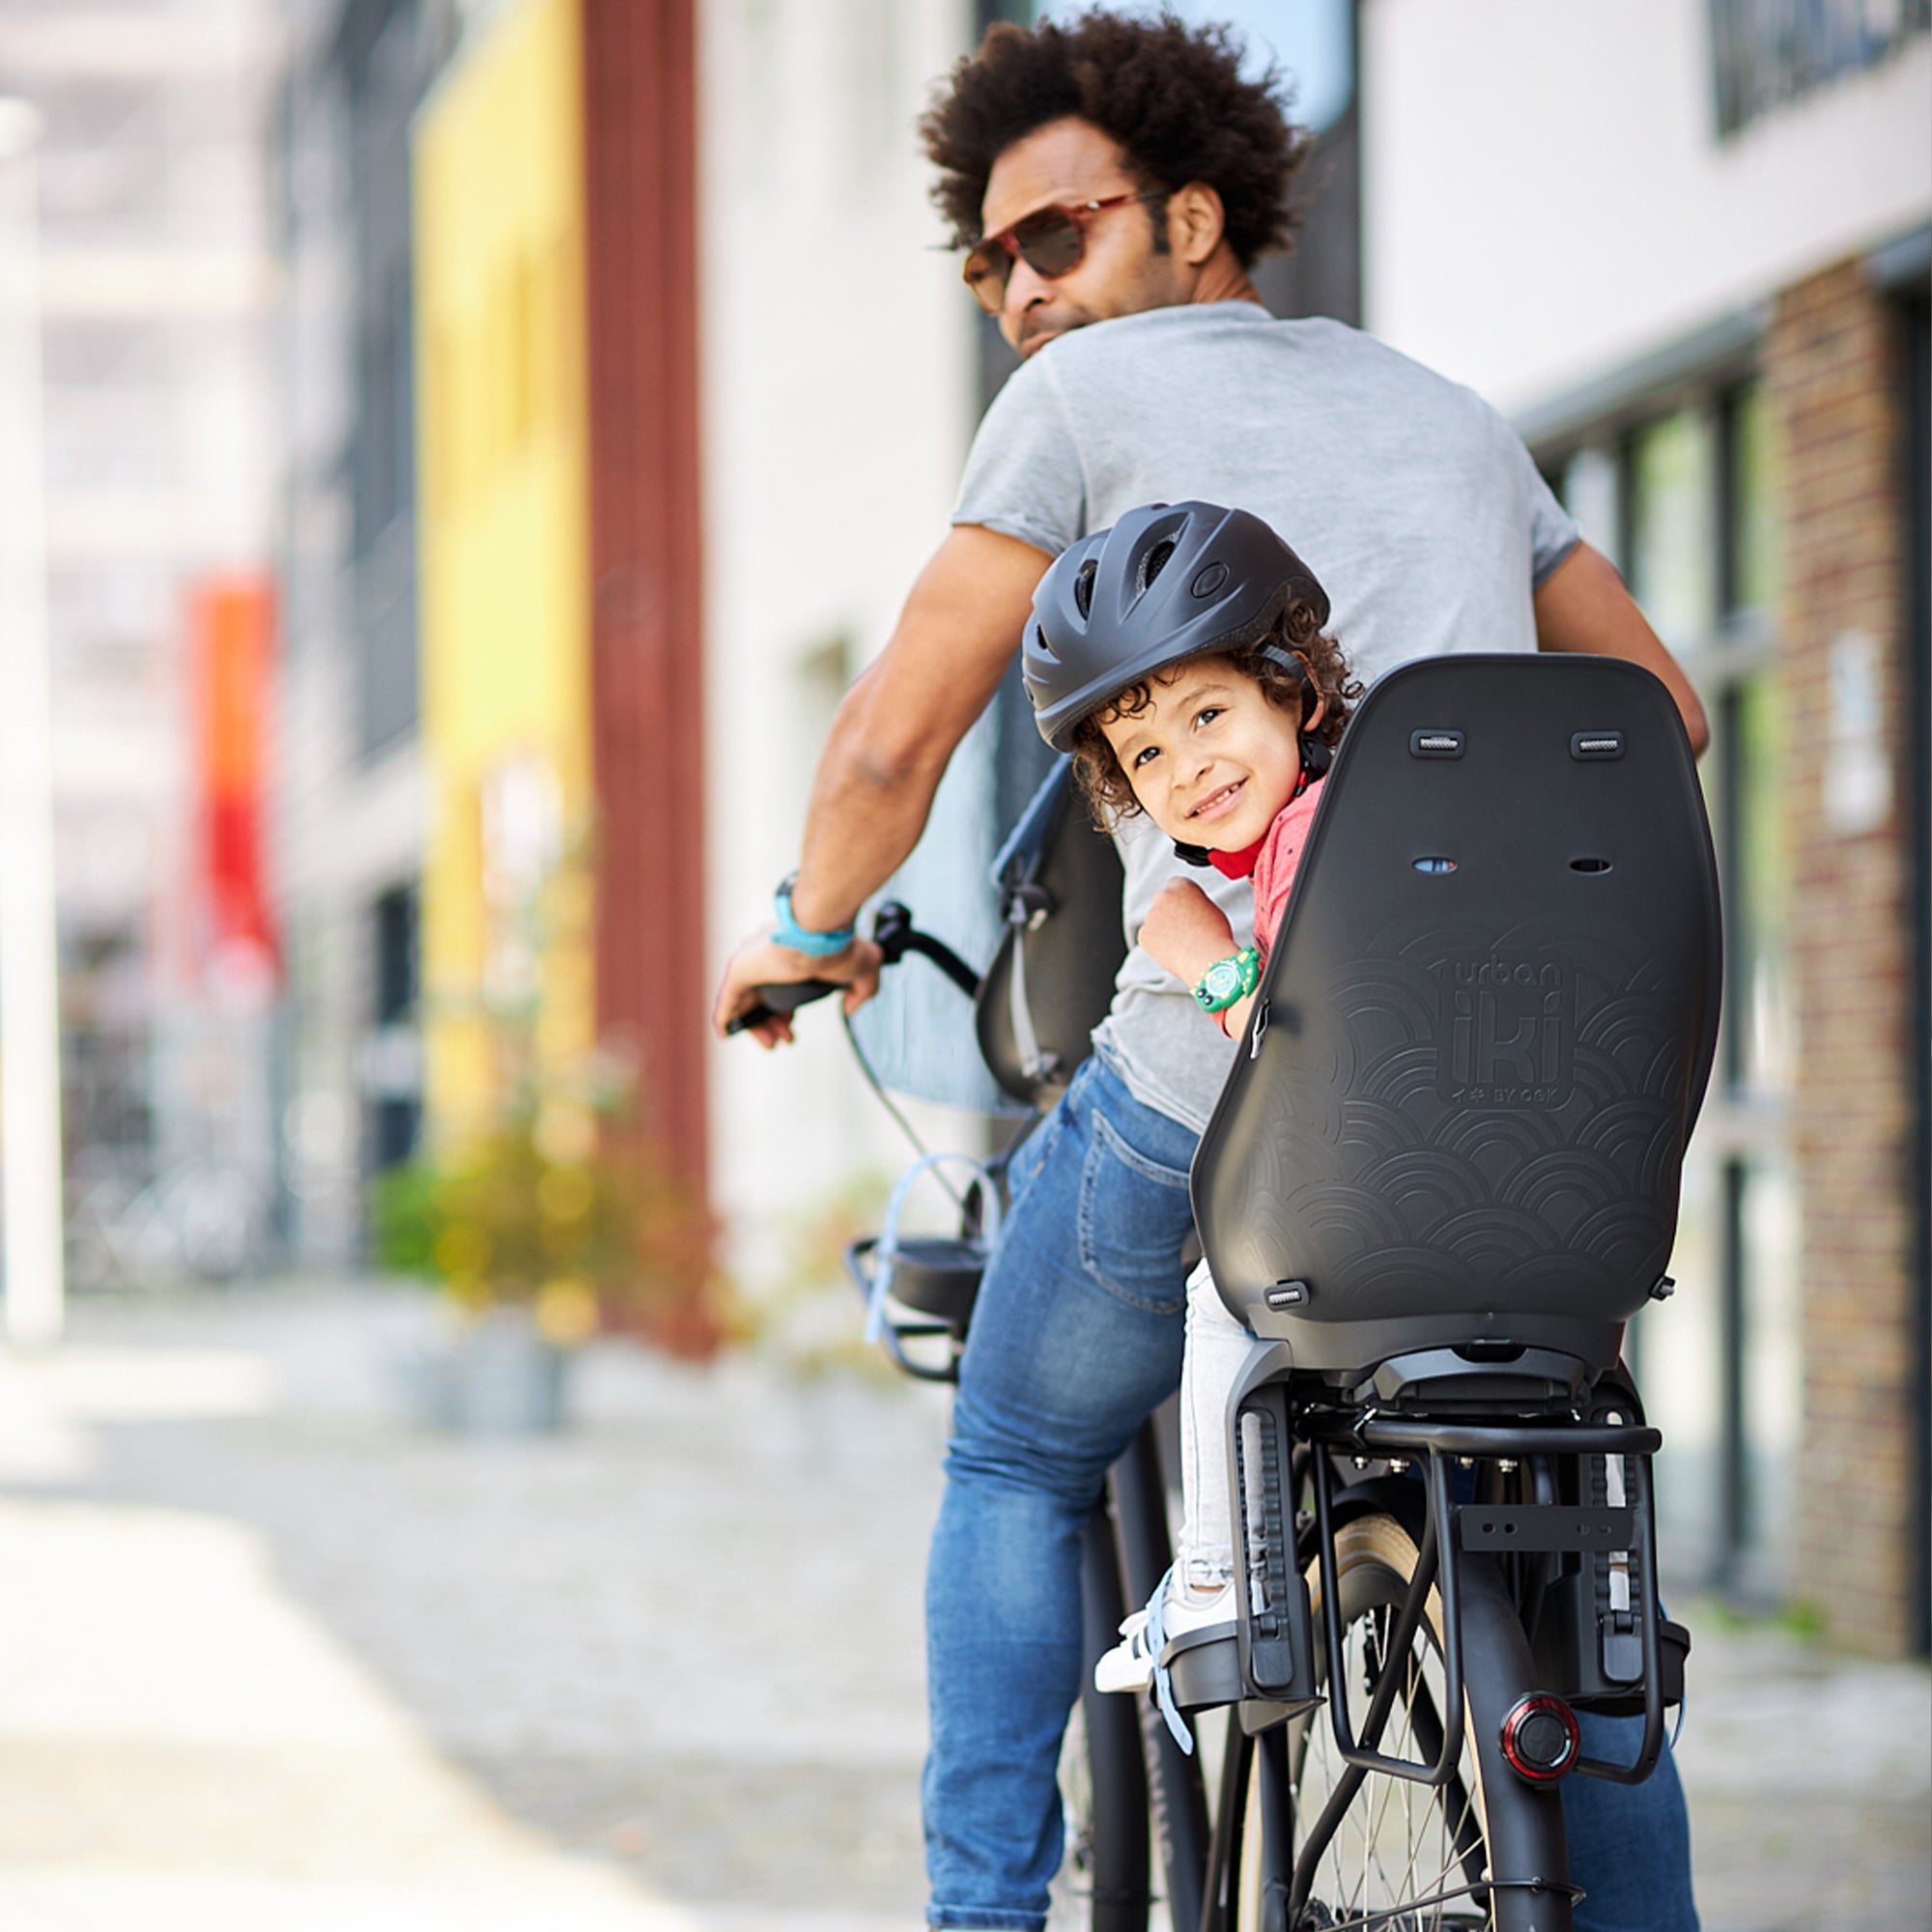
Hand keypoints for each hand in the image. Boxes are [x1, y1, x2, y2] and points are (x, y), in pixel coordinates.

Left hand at [711, 931, 883, 1048]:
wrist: (821, 933)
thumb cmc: (840, 944)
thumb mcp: (864, 969)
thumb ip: (862, 990)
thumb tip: (851, 1007)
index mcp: (792, 954)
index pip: (783, 986)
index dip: (788, 1010)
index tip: (796, 1025)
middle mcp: (769, 957)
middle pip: (763, 997)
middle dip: (775, 1022)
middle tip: (786, 1038)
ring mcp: (752, 963)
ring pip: (746, 1003)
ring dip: (756, 1026)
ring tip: (771, 1043)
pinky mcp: (739, 971)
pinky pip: (726, 1001)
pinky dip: (724, 1018)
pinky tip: (727, 1032)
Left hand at [1137, 880, 1237, 990]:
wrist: (1208, 956)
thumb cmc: (1215, 936)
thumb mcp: (1210, 909)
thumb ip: (1194, 903)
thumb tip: (1187, 908)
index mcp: (1182, 885)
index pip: (1174, 886)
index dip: (1179, 899)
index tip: (1183, 909)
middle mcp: (1164, 896)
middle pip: (1161, 901)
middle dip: (1167, 912)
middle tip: (1181, 928)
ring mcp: (1152, 915)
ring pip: (1155, 921)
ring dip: (1162, 929)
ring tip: (1183, 944)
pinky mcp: (1144, 934)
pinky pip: (1148, 938)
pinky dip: (1156, 944)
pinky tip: (1173, 951)